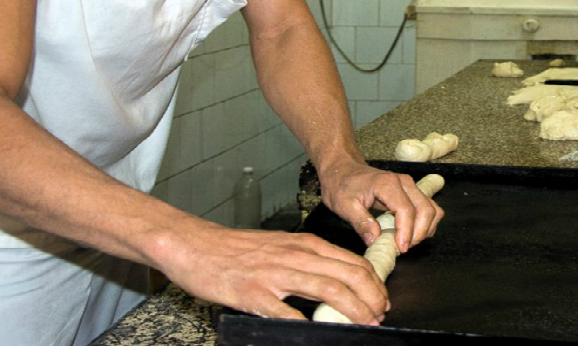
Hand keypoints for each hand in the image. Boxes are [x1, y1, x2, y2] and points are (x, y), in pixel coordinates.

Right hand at [164, 223, 388, 322]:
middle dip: (372, 298)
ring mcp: (276, 274)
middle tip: (379, 315)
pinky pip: (287, 312)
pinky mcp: (255, 293)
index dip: (374, 284)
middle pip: (349, 275)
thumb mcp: (282, 246)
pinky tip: (318, 332)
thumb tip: (336, 281)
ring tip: (365, 323)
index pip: (352, 262)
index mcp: (305, 245)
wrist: (196, 245)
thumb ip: (308, 261)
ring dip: (354, 310)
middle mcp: (296, 255)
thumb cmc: (237, 249)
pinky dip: (307, 324)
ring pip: (330, 290)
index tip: (380, 300)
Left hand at [318, 161, 443, 252]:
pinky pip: (429, 209)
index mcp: (387, 184)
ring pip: (432, 210)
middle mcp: (404, 183)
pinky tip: (410, 234)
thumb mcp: (344, 206)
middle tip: (403, 248)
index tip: (400, 249)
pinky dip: (425, 224)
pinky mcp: (412, 192)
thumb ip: (361, 223)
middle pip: (426, 210)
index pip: (406, 211)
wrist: (343, 170)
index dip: (406, 233)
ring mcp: (410, 186)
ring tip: (406, 242)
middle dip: (419, 234)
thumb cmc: (342, 185)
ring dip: (425, 229)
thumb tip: (375, 241)